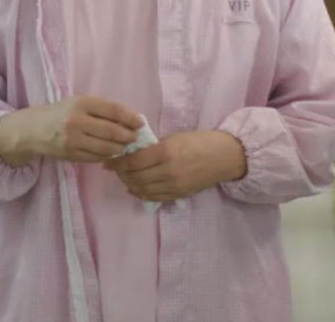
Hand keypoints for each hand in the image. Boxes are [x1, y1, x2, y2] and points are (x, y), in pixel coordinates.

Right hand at [0, 96, 143, 165]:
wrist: (33, 129)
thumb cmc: (62, 113)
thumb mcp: (80, 103)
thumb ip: (102, 110)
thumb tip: (131, 120)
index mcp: (82, 103)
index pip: (114, 111)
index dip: (130, 118)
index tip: (141, 123)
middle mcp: (78, 121)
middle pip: (112, 131)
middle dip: (128, 136)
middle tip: (135, 138)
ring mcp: (74, 140)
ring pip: (106, 147)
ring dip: (119, 149)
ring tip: (124, 147)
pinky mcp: (71, 154)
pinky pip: (96, 157)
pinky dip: (107, 156)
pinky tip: (111, 153)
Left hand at [105, 131, 245, 202]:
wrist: (224, 157)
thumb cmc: (199, 141)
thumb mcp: (175, 137)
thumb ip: (154, 146)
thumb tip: (130, 153)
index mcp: (167, 152)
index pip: (133, 161)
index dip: (118, 162)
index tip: (109, 159)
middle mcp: (168, 171)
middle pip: (135, 177)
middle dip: (120, 173)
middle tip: (114, 168)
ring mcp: (174, 186)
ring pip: (142, 189)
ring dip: (129, 183)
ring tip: (124, 176)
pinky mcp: (178, 195)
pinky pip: (153, 197)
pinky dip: (140, 193)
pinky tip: (134, 187)